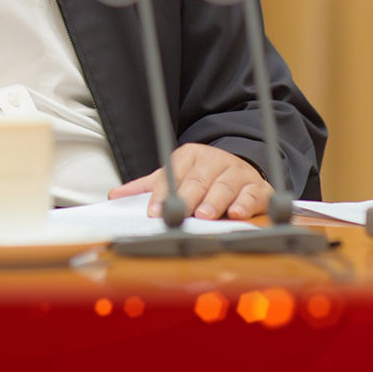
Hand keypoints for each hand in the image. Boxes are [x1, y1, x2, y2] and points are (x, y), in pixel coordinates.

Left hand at [109, 144, 271, 220]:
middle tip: (181, 213)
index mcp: (190, 156)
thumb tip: (115, 195)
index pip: (172, 174)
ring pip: (225, 185)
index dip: (162, 194)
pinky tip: (239, 213)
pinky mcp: (258, 187)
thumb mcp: (174, 176)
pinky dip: (247, 204)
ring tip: (206, 215)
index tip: (154, 212)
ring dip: (216, 201)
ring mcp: (237, 172)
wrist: (240, 165)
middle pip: (199, 180)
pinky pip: (253, 194)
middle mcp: (214, 161)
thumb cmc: (201, 177)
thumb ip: (148, 187)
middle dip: (189, 197)